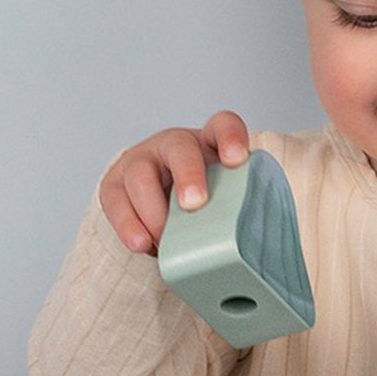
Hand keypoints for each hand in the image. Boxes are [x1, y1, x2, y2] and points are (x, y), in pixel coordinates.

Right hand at [98, 111, 249, 254]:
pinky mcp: (115, 185)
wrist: (164, 209)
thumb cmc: (202, 203)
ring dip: (153, 210)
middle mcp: (173, 146)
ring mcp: (140, 162)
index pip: (222, 126)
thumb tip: (261, 249)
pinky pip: (115, 201)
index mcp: (208, 143)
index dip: (230, 137)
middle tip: (195, 204)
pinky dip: (127, 224)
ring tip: (163, 240)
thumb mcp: (224, 198)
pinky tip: (141, 243)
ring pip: (140, 175)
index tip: (237, 159)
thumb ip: (238, 209)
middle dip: (187, 175)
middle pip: (179, 148)